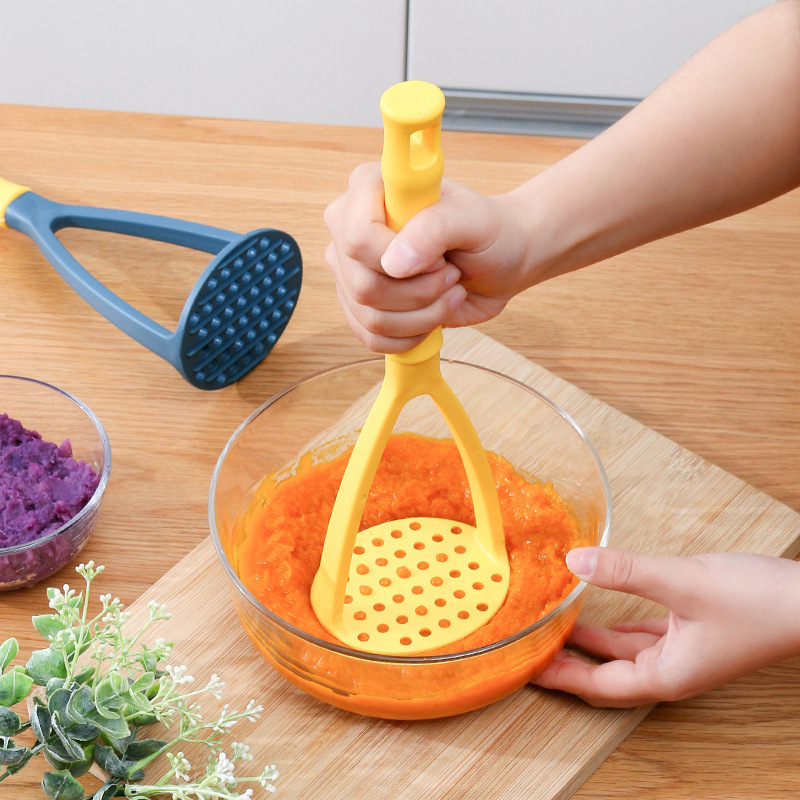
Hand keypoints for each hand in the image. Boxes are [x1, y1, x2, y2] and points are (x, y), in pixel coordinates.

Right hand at [323, 162, 536, 352]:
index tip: (439, 256)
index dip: (397, 258)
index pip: (357, 237)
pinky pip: (372, 337)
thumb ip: (436, 228)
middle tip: (451, 274)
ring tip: (448, 291)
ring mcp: (351, 269)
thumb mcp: (474, 219)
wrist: (501, 261)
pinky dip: (412, 335)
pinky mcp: (361, 304)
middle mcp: (349, 227)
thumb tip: (394, 264)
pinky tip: (433, 314)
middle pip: (363, 286)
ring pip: (370, 317)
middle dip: (420, 292)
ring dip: (422, 315)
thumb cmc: (489, 231)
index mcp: (369, 187)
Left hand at [533, 546, 799, 707]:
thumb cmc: (760, 603)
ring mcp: (683, 651)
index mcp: (668, 674)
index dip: (560, 678)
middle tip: (531, 651)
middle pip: (606, 674)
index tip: (526, 670)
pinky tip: (599, 611)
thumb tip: (575, 560)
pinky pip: (641, 634)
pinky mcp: (692, 630)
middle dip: (568, 664)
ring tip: (554, 627)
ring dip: (589, 643)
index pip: (599, 686)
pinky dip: (615, 625)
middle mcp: (672, 669)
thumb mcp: (684, 582)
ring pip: (623, 652)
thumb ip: (627, 572)